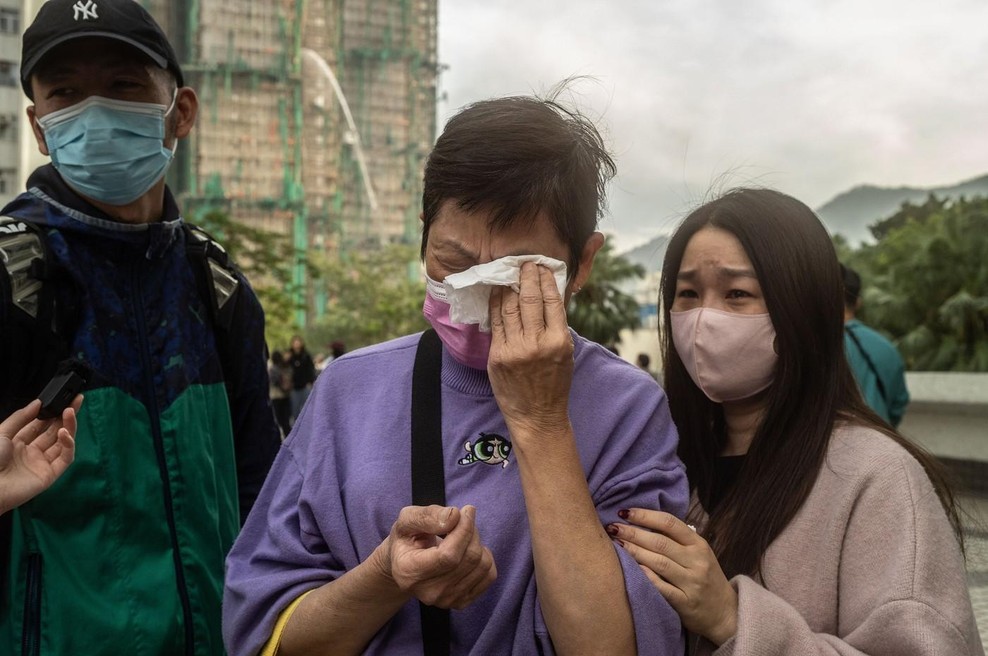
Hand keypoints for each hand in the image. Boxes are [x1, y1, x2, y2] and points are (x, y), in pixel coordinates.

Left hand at [0, 396, 82, 514]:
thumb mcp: (1, 433)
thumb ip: (21, 417)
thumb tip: (38, 403)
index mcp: (17, 443)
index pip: (39, 425)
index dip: (51, 412)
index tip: (62, 400)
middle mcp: (31, 452)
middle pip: (53, 431)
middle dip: (65, 416)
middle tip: (76, 401)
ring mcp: (42, 463)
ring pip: (62, 443)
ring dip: (68, 427)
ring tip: (70, 412)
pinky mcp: (50, 474)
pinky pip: (65, 458)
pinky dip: (69, 444)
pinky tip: (65, 433)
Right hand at [375, 505, 496, 608]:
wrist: (404, 565)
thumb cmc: (406, 539)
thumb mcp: (407, 520)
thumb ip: (427, 516)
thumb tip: (454, 517)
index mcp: (410, 571)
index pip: (449, 555)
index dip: (464, 530)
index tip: (466, 510)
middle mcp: (429, 592)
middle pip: (469, 559)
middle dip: (471, 532)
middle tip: (462, 520)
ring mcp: (446, 600)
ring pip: (482, 566)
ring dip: (478, 543)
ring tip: (462, 536)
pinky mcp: (461, 602)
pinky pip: (489, 576)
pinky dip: (485, 557)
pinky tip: (469, 551)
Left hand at [488, 262, 573, 437]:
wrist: (537, 416)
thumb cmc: (555, 384)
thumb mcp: (565, 354)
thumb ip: (556, 327)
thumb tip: (547, 297)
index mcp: (559, 341)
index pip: (552, 301)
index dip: (546, 281)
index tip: (542, 267)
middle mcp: (537, 343)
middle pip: (530, 300)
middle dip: (527, 277)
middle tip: (525, 263)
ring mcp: (515, 349)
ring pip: (510, 308)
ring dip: (509, 286)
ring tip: (510, 274)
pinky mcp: (498, 356)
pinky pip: (496, 323)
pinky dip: (496, 304)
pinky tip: (497, 292)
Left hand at [609, 509, 737, 645]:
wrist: (725, 613)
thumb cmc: (705, 577)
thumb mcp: (698, 554)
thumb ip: (676, 540)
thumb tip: (642, 521)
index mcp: (699, 544)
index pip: (669, 523)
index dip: (645, 516)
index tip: (624, 512)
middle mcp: (697, 561)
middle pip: (660, 542)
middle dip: (633, 533)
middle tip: (612, 527)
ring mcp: (692, 582)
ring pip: (658, 562)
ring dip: (634, 551)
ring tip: (616, 544)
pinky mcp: (686, 603)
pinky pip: (662, 587)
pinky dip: (646, 576)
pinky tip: (632, 568)